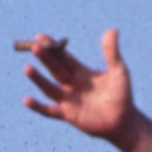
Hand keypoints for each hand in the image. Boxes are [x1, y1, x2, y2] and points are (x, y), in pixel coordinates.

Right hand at [15, 28, 134, 141]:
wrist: (124, 121)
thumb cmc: (122, 95)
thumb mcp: (118, 71)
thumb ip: (112, 52)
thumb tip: (112, 30)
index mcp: (79, 71)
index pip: (62, 56)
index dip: (52, 47)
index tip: (40, 36)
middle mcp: (70, 84)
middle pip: (54, 68)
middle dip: (45, 58)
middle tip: (35, 46)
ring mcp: (68, 100)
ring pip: (49, 88)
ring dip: (38, 79)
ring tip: (27, 68)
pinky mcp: (68, 115)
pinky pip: (49, 111)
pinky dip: (38, 107)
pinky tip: (27, 100)